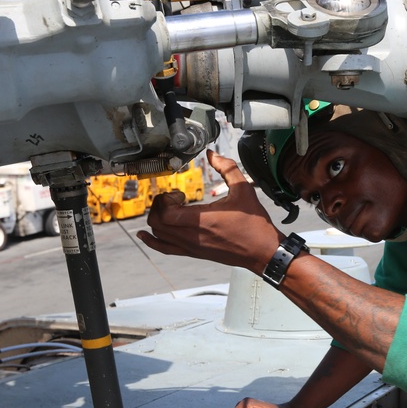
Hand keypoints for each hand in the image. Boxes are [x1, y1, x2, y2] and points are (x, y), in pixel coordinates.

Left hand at [136, 150, 281, 272]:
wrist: (262, 251)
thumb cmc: (254, 223)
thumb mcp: (244, 189)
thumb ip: (227, 168)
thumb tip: (211, 154)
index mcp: (202, 220)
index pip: (165, 213)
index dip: (165, 200)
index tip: (180, 193)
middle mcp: (192, 236)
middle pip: (157, 223)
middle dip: (159, 206)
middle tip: (175, 198)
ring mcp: (191, 246)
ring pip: (158, 235)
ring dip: (158, 219)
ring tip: (173, 210)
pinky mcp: (194, 253)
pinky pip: (165, 249)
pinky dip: (152, 241)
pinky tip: (145, 235)